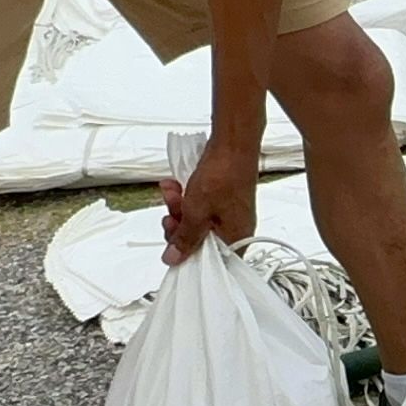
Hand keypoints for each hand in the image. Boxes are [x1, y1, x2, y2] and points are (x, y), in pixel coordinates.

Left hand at [158, 135, 258, 264]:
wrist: (233, 143)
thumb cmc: (223, 176)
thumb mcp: (196, 213)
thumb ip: (184, 239)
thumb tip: (173, 259)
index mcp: (235, 239)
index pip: (210, 262)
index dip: (188, 255)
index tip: (171, 249)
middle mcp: (235, 229)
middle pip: (200, 240)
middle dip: (179, 226)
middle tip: (170, 216)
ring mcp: (229, 213)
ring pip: (197, 221)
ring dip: (179, 208)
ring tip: (171, 193)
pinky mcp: (222, 198)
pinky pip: (200, 206)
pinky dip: (186, 198)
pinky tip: (175, 186)